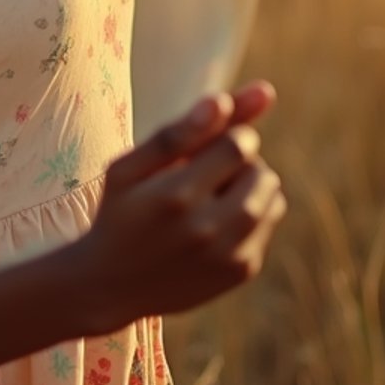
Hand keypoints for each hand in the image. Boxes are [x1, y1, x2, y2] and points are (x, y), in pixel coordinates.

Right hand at [69, 80, 286, 334]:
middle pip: (261, 173)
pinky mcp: (241, 272)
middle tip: (209, 167)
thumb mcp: (128, 168)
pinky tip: (218, 219)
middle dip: (242, 160)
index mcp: (176, 196)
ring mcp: (228, 257)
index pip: (237, 145)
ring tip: (215, 191)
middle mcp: (208, 230)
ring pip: (272, 198)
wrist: (112, 284)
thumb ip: (176, 132)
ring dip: (252, 185)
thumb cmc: (118, 212)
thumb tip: (222, 100)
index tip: (211, 138)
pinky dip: (252, 214)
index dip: (230, 132)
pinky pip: (268, 225)